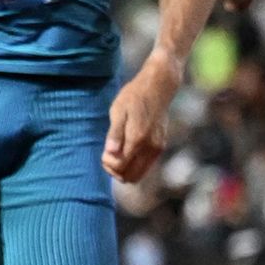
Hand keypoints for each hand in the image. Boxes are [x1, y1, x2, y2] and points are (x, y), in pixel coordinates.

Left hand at [102, 53, 179, 181]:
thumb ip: (115, 133)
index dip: (108, 164)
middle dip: (115, 170)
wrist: (158, 87)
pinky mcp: (161, 146)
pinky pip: (146, 166)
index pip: (120, 166)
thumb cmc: (134, 97)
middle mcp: (150, 147)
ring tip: (116, 154)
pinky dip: (134, 165)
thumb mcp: (118, 110)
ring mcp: (157, 148)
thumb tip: (110, 152)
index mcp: (138, 138)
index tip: (104, 151)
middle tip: (108, 155)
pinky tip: (127, 151)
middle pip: (130, 176)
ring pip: (139, 175)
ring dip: (125, 170)